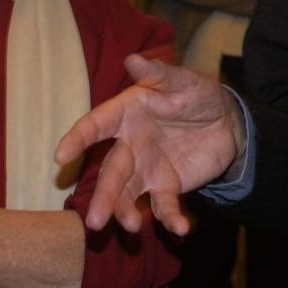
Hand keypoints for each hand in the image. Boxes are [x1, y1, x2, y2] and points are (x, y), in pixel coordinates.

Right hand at [54, 54, 243, 235]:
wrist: (226, 121)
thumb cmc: (198, 94)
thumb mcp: (184, 81)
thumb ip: (159, 74)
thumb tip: (132, 59)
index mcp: (127, 114)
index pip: (96, 125)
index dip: (78, 139)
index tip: (60, 155)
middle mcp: (130, 144)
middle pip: (112, 172)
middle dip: (103, 195)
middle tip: (95, 220)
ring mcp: (146, 168)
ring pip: (128, 194)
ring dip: (125, 211)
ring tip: (129, 227)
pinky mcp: (167, 186)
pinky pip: (164, 205)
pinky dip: (169, 218)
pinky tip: (180, 228)